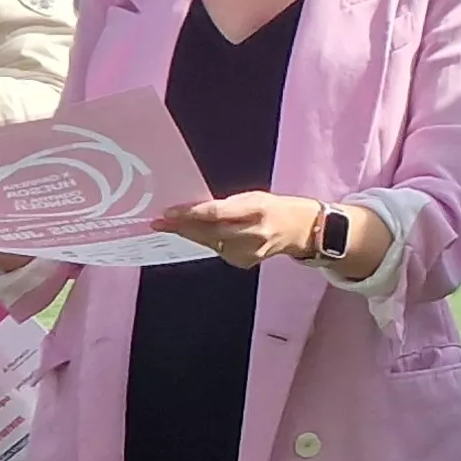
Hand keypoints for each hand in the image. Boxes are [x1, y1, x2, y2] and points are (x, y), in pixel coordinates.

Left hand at [151, 192, 324, 269]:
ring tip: (170, 226)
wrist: (302, 230)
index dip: (191, 214)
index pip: (217, 214)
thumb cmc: (274, 208)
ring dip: (190, 235)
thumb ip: (227, 205)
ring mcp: (250, 252)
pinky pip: (218, 251)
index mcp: (257, 210)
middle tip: (158, 222)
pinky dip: (207, 242)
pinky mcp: (245, 263)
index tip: (169, 212)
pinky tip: (201, 235)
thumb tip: (194, 211)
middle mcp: (254, 233)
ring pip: (210, 244)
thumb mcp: (253, 197)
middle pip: (209, 233)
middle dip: (182, 227)